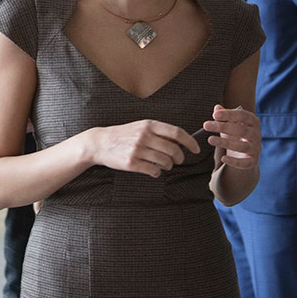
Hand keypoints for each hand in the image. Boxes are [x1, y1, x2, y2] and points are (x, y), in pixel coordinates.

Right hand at [85, 119, 199, 177]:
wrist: (100, 142)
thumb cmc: (124, 135)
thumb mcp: (140, 126)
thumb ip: (159, 131)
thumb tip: (182, 141)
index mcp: (149, 125)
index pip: (177, 133)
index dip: (190, 142)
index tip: (196, 149)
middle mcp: (144, 136)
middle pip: (173, 150)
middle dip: (179, 158)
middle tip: (177, 161)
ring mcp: (137, 150)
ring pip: (165, 162)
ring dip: (168, 166)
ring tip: (163, 165)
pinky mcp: (131, 163)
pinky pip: (154, 171)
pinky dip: (157, 172)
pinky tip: (152, 170)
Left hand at [202, 105, 259, 170]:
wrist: (243, 153)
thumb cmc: (235, 134)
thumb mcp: (229, 124)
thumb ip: (224, 116)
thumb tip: (217, 107)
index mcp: (253, 121)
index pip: (243, 115)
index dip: (229, 114)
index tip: (214, 115)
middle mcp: (257, 134)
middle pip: (242, 130)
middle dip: (223, 127)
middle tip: (206, 125)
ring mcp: (256, 148)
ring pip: (243, 146)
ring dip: (226, 143)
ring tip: (210, 140)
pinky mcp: (253, 161)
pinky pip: (245, 162)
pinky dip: (235, 161)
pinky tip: (223, 158)